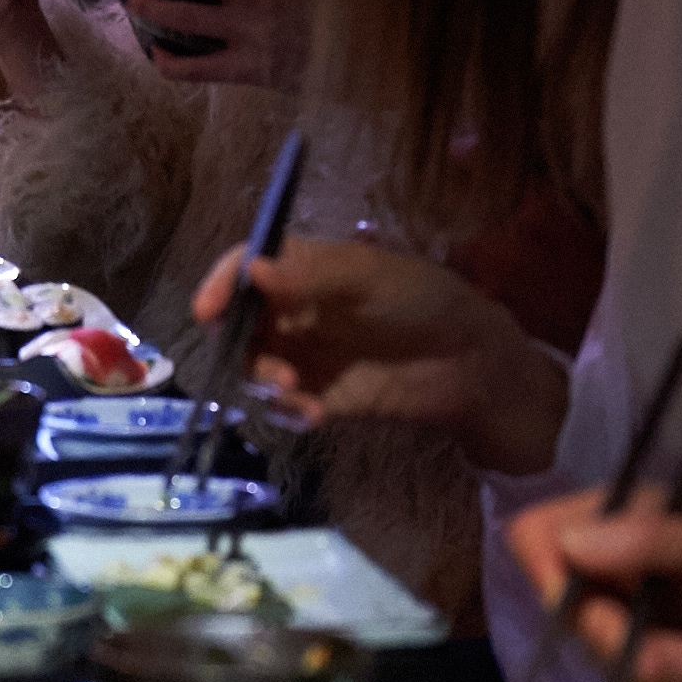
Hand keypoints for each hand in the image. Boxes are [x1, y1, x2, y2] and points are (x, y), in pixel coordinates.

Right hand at [183, 234, 567, 473]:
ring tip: (295, 390)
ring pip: (254, 367)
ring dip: (261, 380)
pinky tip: (315, 414)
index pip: (246, 268)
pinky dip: (289, 411)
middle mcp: (296, 311)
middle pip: (238, 323)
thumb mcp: (372, 276)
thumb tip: (252, 268)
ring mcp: (306, 356)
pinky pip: (284, 406)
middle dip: (238, 343)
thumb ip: (312, 273)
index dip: (221, 284)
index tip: (207, 310)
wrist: (474, 363)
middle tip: (264, 362)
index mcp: (305, 269)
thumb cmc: (427, 301)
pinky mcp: (320, 396)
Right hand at [503, 496, 681, 681]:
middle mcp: (611, 572)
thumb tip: (568, 543)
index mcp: (625, 520)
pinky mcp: (635, 678)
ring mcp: (620, 627)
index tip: (577, 600)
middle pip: (557, 607)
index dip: (543, 567)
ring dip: (654, 669)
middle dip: (617, 638)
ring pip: (589, 657)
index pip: (539, 534)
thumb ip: (653, 540)